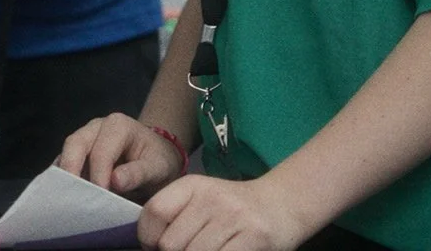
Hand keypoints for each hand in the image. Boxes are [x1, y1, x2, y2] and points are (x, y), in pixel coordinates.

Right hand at [58, 113, 185, 200]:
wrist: (157, 160)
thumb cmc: (158, 162)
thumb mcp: (158, 168)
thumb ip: (138, 173)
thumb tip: (115, 181)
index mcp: (118, 125)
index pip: (101, 151)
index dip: (98, 175)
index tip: (101, 198)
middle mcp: (97, 127)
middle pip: (75, 144)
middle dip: (72, 171)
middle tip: (72, 199)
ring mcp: (85, 138)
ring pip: (66, 153)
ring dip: (65, 177)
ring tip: (67, 200)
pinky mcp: (77, 153)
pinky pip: (64, 163)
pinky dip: (63, 180)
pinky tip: (66, 198)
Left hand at [140, 175, 311, 250]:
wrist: (283, 204)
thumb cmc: (233, 209)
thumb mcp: (201, 200)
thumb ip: (175, 216)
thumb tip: (150, 245)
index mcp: (193, 185)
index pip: (154, 212)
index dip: (148, 237)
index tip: (156, 246)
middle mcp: (212, 198)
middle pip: (171, 243)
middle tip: (189, 249)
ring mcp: (233, 218)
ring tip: (208, 250)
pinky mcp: (253, 237)